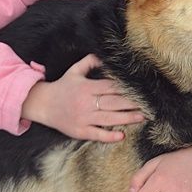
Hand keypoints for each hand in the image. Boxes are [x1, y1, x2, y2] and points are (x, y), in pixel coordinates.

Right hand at [21, 54, 142, 141]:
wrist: (42, 105)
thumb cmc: (61, 87)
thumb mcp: (74, 71)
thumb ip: (89, 62)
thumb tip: (104, 55)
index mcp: (87, 88)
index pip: (110, 87)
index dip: (126, 88)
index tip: (142, 89)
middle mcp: (86, 103)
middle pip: (113, 103)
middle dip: (132, 103)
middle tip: (149, 104)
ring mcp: (83, 118)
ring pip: (109, 119)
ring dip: (127, 118)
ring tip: (142, 117)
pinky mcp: (80, 131)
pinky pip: (96, 134)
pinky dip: (109, 136)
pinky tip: (122, 136)